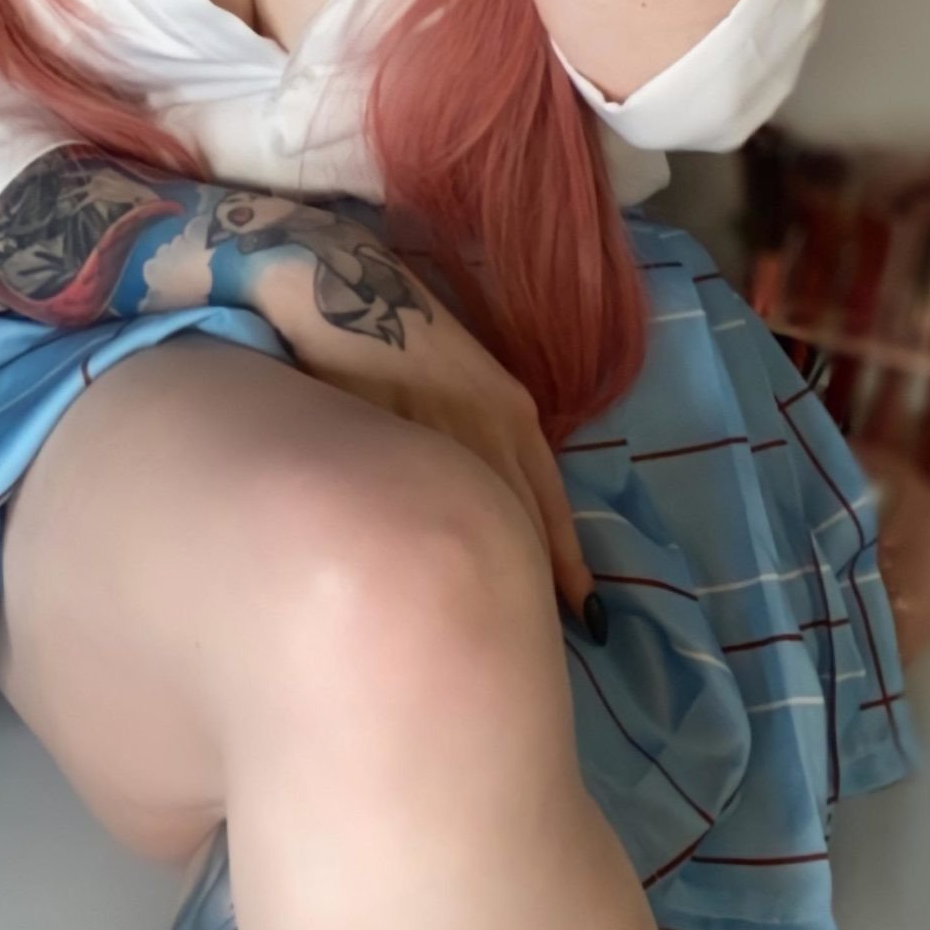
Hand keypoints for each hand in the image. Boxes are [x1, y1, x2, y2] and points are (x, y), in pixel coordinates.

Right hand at [264, 263, 603, 639]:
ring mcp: (431, 431)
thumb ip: (487, 436)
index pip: (548, 503)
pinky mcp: (380, 436)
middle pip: (518, 518)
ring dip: (481, 569)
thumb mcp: (468, 382)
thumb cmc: (405, 332)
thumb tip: (500, 507)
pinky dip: (418, 540)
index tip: (588, 617)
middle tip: (544, 640)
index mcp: (509, 408)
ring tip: (488, 624)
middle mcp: (482, 424)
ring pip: (467, 515)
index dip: (569, 562)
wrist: (342, 290)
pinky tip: (418, 573)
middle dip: (534, 579)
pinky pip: (407, 503)